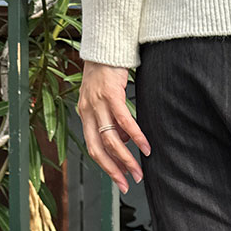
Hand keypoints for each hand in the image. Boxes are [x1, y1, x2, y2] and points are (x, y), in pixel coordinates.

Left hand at [76, 60, 150, 193]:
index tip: (120, 181)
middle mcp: (87, 111)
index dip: (107, 167)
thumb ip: (112, 121)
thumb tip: (124, 141)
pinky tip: (145, 147)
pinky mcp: (110, 94)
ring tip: (138, 171)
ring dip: (125, 159)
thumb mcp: (106, 99)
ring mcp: (97, 103)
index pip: (93, 148)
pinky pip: (124, 121)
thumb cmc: (108, 72)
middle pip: (99, 149)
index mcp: (85, 114)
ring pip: (110, 139)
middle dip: (114, 170)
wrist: (105, 45)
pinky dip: (136, 136)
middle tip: (127, 184)